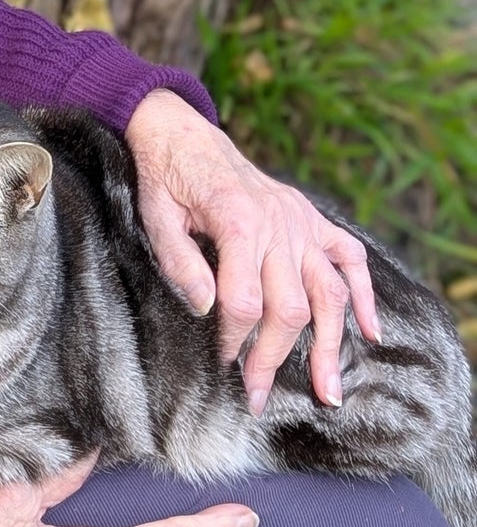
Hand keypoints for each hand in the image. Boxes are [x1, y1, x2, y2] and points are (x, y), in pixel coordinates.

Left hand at [125, 89, 379, 412]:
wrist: (180, 132)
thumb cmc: (162, 176)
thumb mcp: (154, 215)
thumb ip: (179, 261)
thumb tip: (206, 308)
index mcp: (237, 222)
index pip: (245, 301)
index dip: (234, 340)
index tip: (222, 366)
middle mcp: (279, 222)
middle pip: (289, 306)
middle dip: (275, 358)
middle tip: (258, 395)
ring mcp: (300, 220)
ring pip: (328, 292)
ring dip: (331, 344)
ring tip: (330, 390)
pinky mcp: (310, 216)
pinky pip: (349, 256)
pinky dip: (365, 294)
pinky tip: (371, 331)